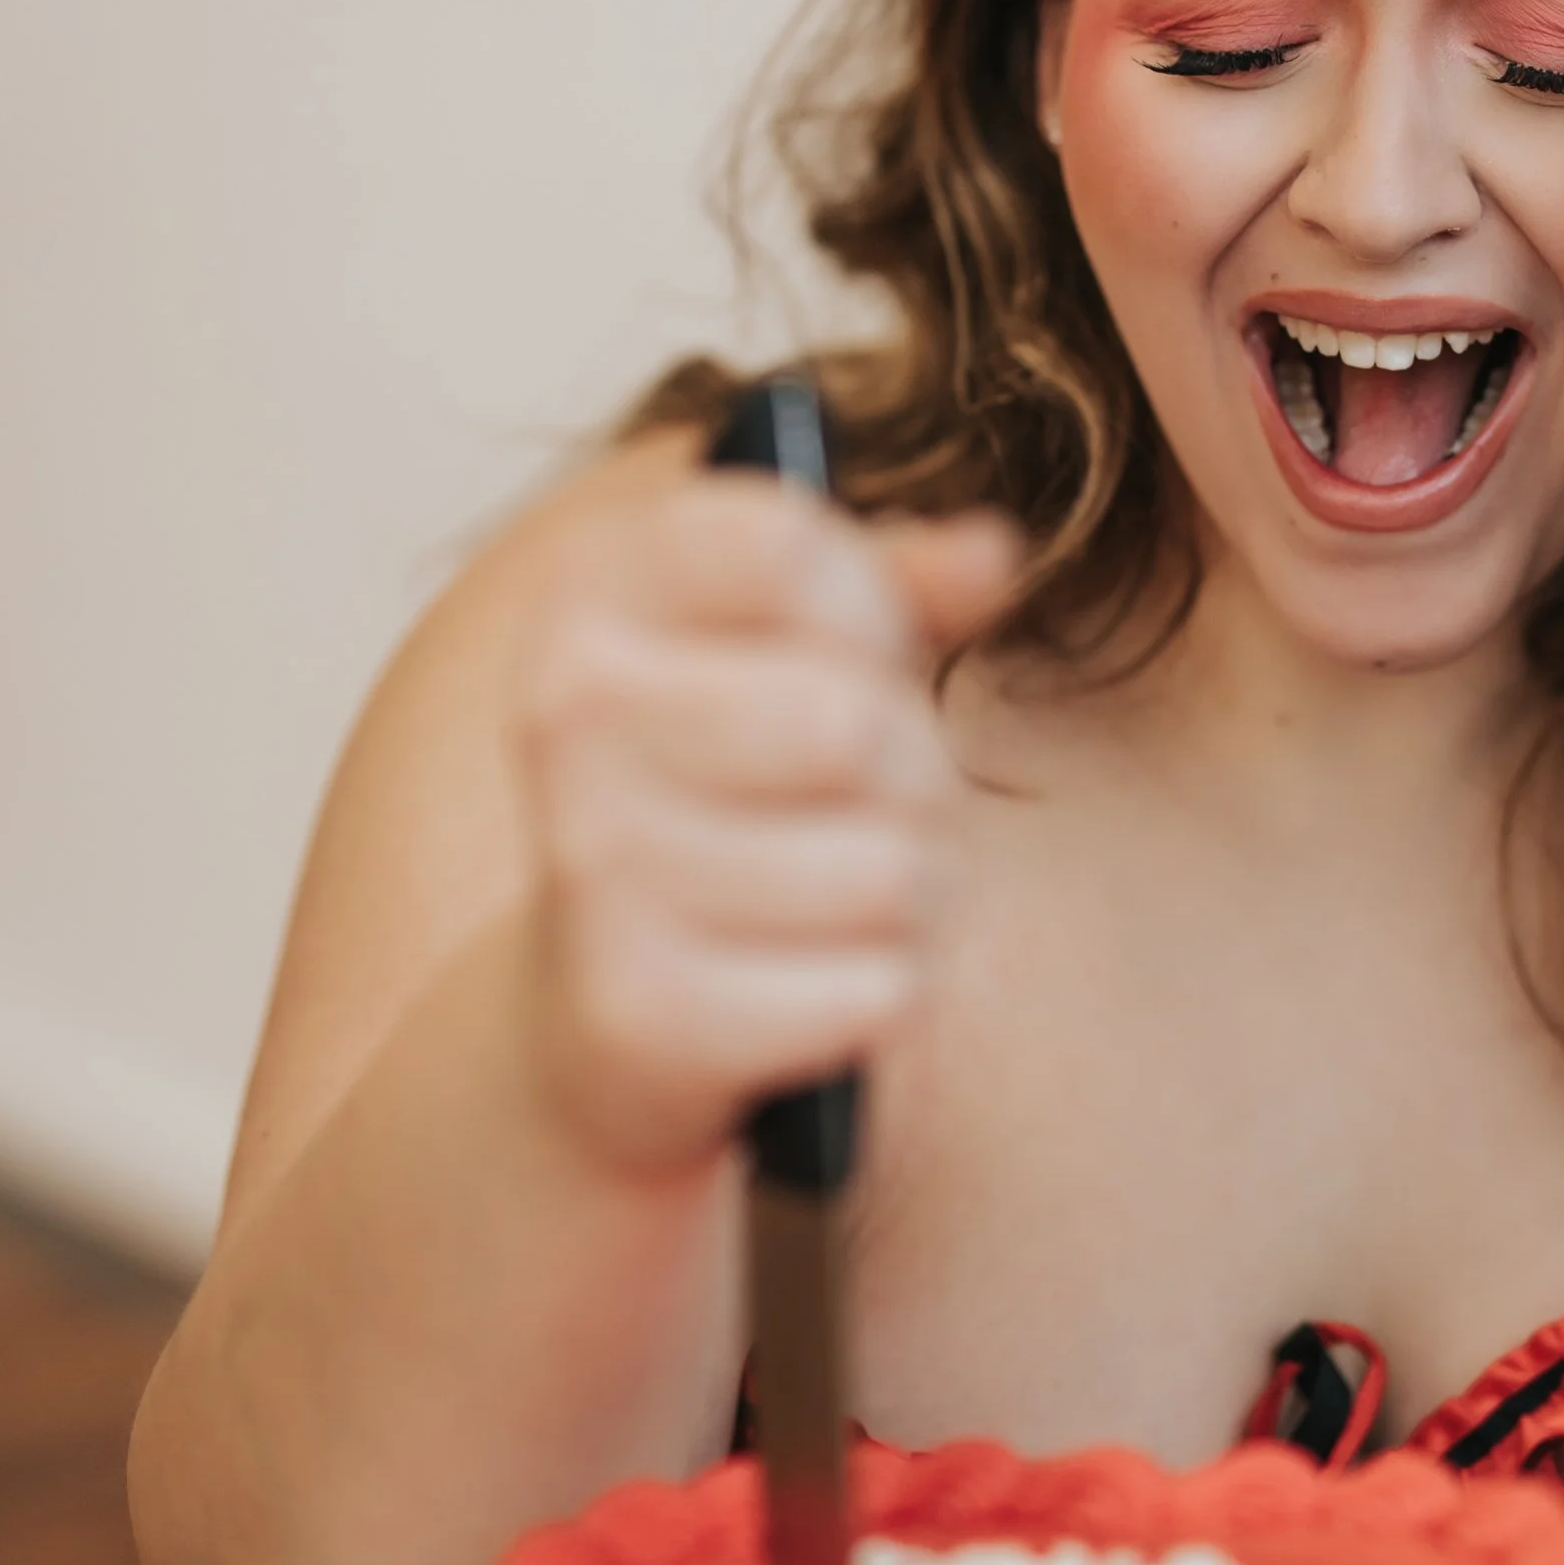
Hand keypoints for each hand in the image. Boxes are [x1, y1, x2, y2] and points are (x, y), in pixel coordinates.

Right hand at [510, 469, 1019, 1175]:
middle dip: (911, 777)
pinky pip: (878, 992)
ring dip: (912, 900)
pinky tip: (809, 990)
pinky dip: (879, 999)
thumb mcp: (791, 655)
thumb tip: (993, 552)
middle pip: (858, 725)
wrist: (592, 1012)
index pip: (790, 550)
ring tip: (838, 903)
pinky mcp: (642, 1015)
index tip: (847, 656)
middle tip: (857, 808)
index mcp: (591, 592)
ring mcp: (594, 866)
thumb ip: (893, 584)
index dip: (867, 612)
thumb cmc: (727, 794)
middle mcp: (569, 715)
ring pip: (890, 870)